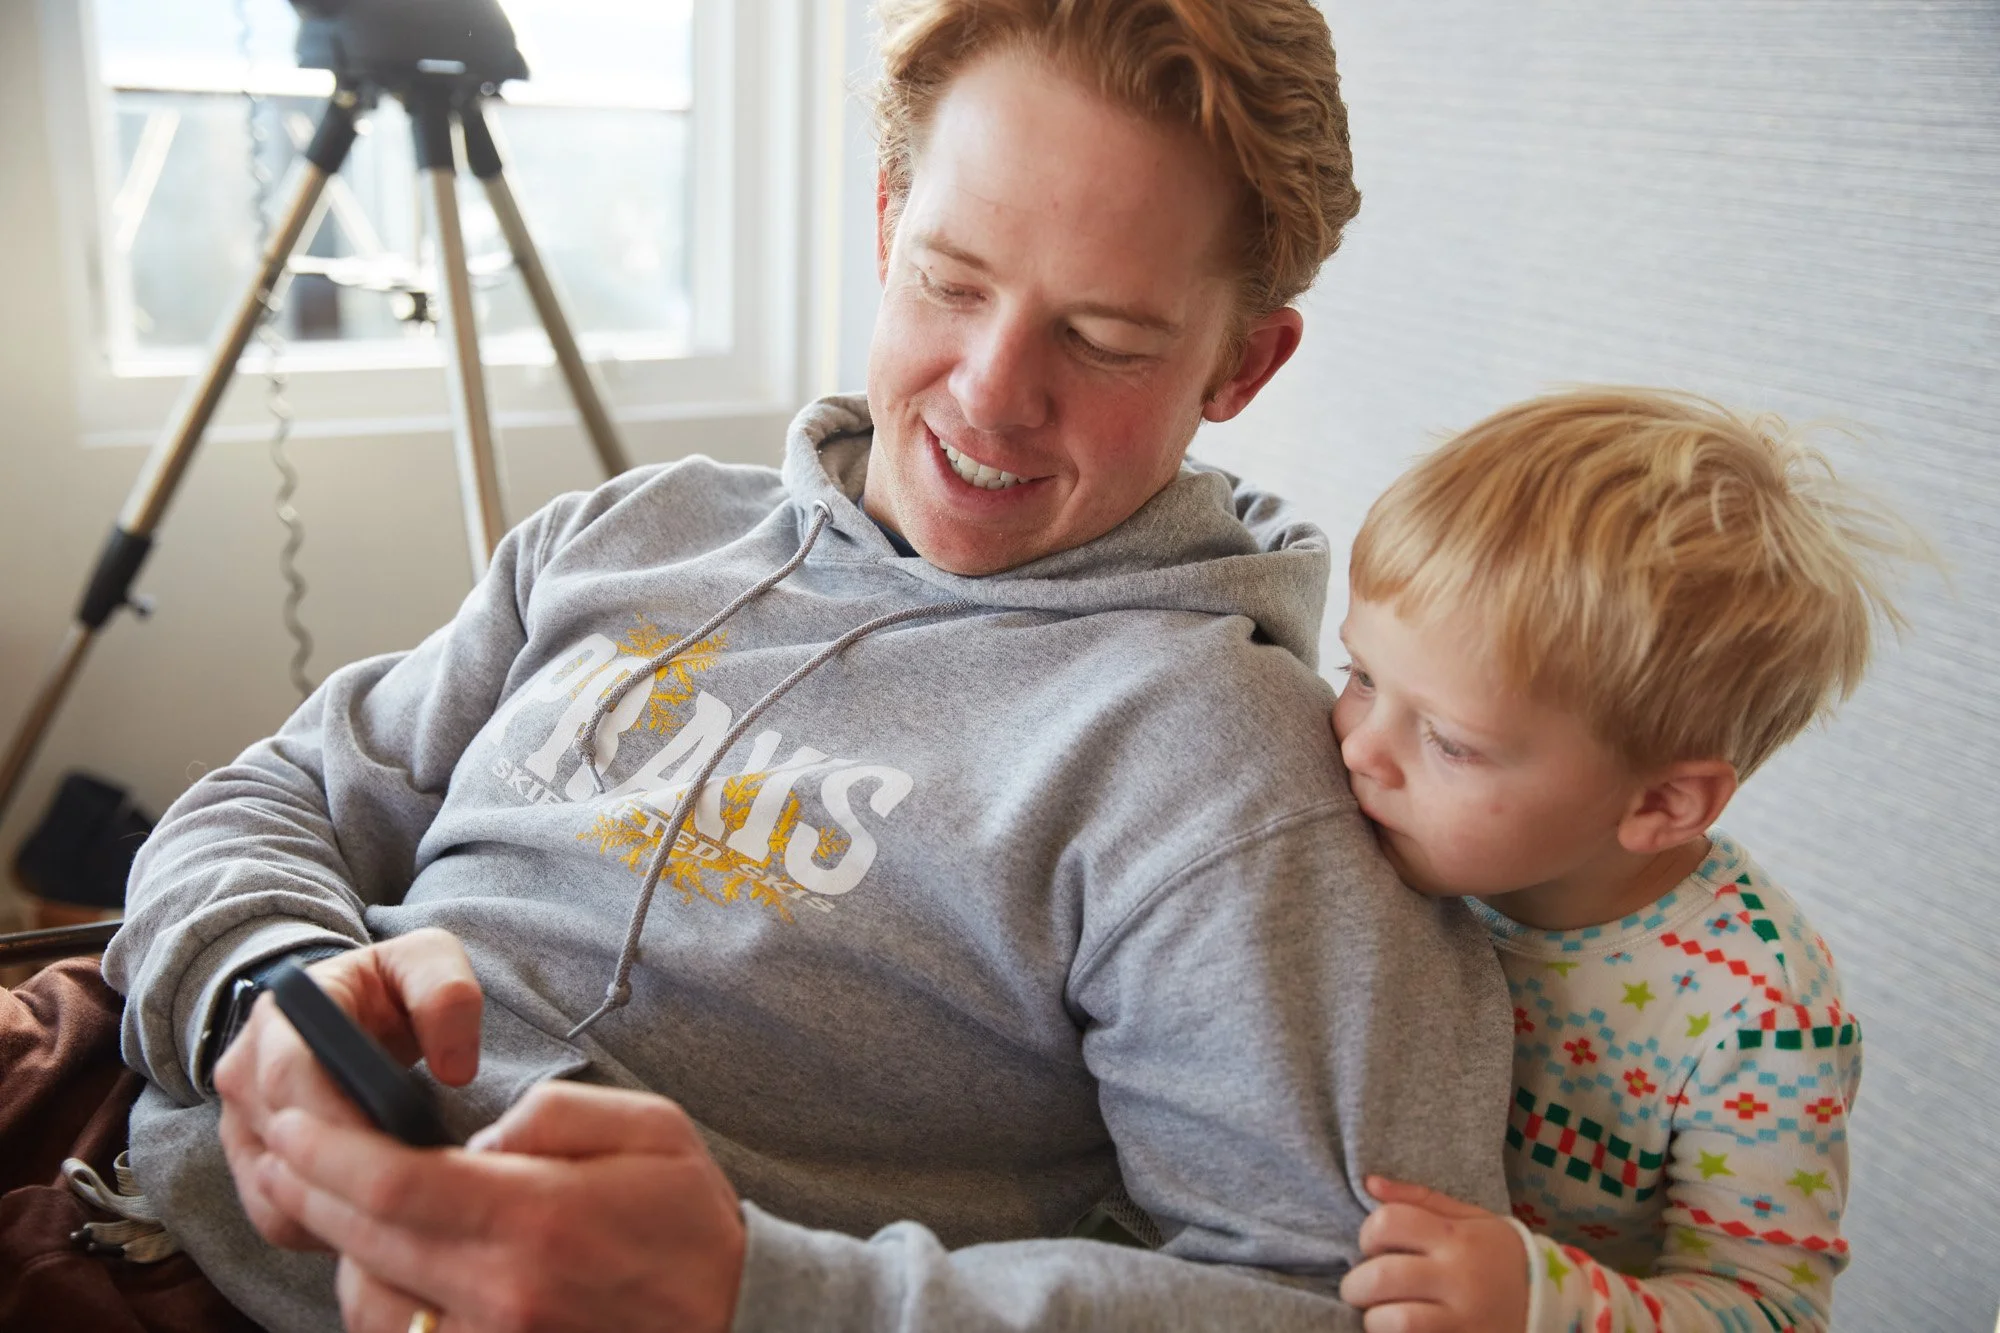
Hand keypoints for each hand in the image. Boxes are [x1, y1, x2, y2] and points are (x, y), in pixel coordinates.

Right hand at [212, 928, 482, 1249]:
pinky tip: (383, 1226)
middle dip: (349, 1171)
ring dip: (339, 1208)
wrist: (347, 1010)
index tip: (401, 1145)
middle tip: (421, 1193)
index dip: (340, 1118)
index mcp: (281, 1018)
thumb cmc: (389, 987)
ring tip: (410, 1212)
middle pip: (282, 1140)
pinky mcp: (252, 1168)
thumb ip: (446, 993)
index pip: (289, 1076)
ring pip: (276, 1192)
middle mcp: (244, 1074)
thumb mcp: (425, 961)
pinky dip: (327, 1228)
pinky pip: (278, 1217)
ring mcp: (240, 1126)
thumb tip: (456, 1070)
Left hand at [257, 1080, 745, 1332]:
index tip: (296, 1121)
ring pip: (369, 1301)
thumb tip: (480, 1139)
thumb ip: (554, 1114)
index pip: (395, 1185)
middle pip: (365, 1240)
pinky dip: (377, 1299)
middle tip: (283, 1148)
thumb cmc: (693, 1225)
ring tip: (332, 1200)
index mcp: (538, 1217)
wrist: (736, 1319)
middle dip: (310, 1188)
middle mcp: (501, 1291)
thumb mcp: (653, 1129)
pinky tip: (380, 1262)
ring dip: (339, 1248)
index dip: (329, 1151)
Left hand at [1338, 1176, 1529, 1332]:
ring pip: (1395, 1321)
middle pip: (1382, 1276)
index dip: (1368, 1234)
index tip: (1373, 1247)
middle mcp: (1460, 1277)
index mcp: (1457, 1237)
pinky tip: (1400, 1331)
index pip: (1389, 1223)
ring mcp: (1464, 1319)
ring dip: (1374, 1319)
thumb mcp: (1471, 1219)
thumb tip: (1370, 1183)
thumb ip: (1420, 1199)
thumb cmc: (1503, 1257)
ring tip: (1377, 1315)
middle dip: (1356, 1284)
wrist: (1554, 1306)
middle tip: (1359, 1288)